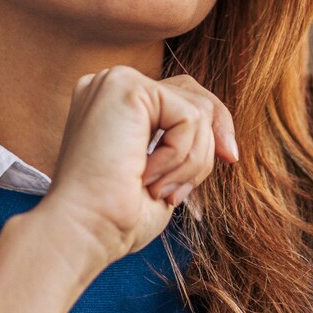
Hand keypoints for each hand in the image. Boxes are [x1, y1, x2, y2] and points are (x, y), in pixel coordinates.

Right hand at [36, 66, 238, 268]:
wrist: (83, 230)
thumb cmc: (116, 217)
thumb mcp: (162, 175)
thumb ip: (184, 146)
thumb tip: (223, 140)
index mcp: (113, 106)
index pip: (179, 98)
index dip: (211, 127)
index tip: (229, 158)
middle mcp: (110, 86)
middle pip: (193, 95)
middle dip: (213, 139)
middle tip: (205, 176)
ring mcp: (116, 82)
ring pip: (197, 110)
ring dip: (192, 162)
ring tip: (159, 190)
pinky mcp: (126, 87)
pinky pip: (188, 117)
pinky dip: (180, 156)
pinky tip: (147, 176)